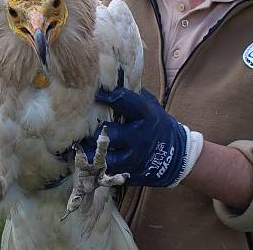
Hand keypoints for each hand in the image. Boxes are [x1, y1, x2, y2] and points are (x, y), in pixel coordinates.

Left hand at [81, 87, 202, 186]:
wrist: (177, 156)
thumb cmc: (157, 124)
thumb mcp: (151, 106)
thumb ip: (132, 95)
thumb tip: (109, 79)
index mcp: (146, 116)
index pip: (124, 101)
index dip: (107, 96)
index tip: (93, 93)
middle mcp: (140, 137)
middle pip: (108, 132)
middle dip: (92, 129)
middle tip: (76, 125)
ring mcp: (135, 158)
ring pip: (104, 156)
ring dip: (88, 151)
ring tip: (75, 147)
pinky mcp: (131, 174)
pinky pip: (107, 172)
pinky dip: (95, 167)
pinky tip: (84, 162)